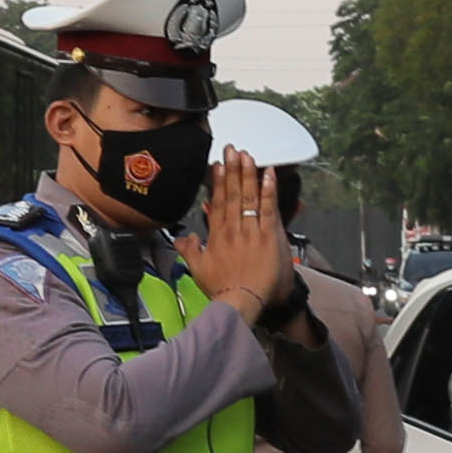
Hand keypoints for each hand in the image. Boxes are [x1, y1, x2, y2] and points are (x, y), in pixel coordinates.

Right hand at [179, 147, 291, 316]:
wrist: (241, 302)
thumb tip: (182, 238)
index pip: (217, 202)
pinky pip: (268, 209)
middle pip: (232, 194)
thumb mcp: (198, 269)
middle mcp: (233, 229)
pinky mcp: (267, 237)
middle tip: (232, 150)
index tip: (217, 165)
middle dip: (232, 170)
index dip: (217, 182)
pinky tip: (269, 175)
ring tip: (247, 156)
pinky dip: (269, 191)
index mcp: (217, 235)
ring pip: (249, 197)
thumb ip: (189, 250)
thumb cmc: (223, 289)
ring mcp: (251, 231)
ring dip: (248, 174)